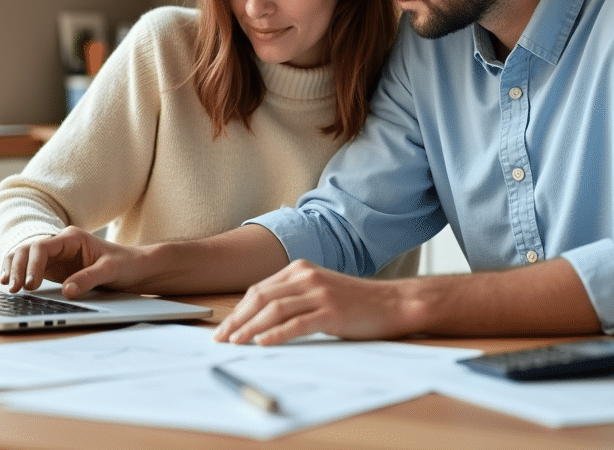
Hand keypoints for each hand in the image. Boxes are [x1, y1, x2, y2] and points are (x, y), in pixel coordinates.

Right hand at [0, 227, 146, 297]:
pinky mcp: (53, 269)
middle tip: (13, 290)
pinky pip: (29, 269)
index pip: (42, 246)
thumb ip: (89, 278)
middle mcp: (60, 244)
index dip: (32, 264)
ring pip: (24, 257)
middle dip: (17, 268)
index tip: (31, 284)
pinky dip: (17, 274)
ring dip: (13, 269)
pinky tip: (10, 285)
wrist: (135, 267)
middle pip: (27, 250)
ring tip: (7, 288)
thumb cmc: (125, 264)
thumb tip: (67, 290)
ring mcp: (54, 256)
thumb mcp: (110, 271)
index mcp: (72, 238)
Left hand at [212, 260, 417, 344]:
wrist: (392, 303)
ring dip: (250, 328)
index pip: (259, 290)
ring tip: (235, 342)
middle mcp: (307, 277)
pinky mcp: (331, 311)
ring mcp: (319, 293)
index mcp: (300, 269)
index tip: (224, 328)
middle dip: (237, 320)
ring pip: (274, 310)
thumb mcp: (319, 292)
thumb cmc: (355, 303)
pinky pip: (297, 323)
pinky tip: (262, 343)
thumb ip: (293, 298)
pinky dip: (276, 334)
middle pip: (261, 298)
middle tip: (221, 339)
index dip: (238, 310)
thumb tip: (259, 320)